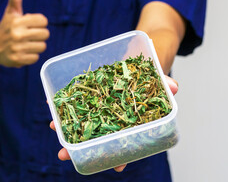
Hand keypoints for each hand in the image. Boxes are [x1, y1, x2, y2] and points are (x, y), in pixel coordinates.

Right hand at [0, 0, 49, 67]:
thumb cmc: (5, 28)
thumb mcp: (10, 12)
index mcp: (18, 21)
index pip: (43, 21)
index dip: (39, 23)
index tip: (31, 25)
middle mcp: (17, 34)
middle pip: (45, 34)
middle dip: (40, 35)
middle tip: (30, 35)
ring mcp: (17, 48)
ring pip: (42, 46)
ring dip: (36, 46)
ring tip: (27, 44)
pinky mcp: (18, 60)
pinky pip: (36, 58)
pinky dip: (31, 56)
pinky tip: (23, 52)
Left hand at [49, 75, 178, 172]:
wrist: (138, 60)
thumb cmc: (149, 75)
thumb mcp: (157, 79)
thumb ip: (163, 84)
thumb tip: (173, 87)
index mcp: (132, 120)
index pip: (126, 143)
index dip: (121, 156)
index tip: (115, 168)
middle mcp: (114, 117)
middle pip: (97, 137)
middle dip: (80, 146)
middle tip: (64, 154)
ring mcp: (100, 106)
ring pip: (83, 121)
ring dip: (67, 125)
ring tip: (53, 126)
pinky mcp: (91, 93)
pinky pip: (77, 101)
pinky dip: (66, 103)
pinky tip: (54, 104)